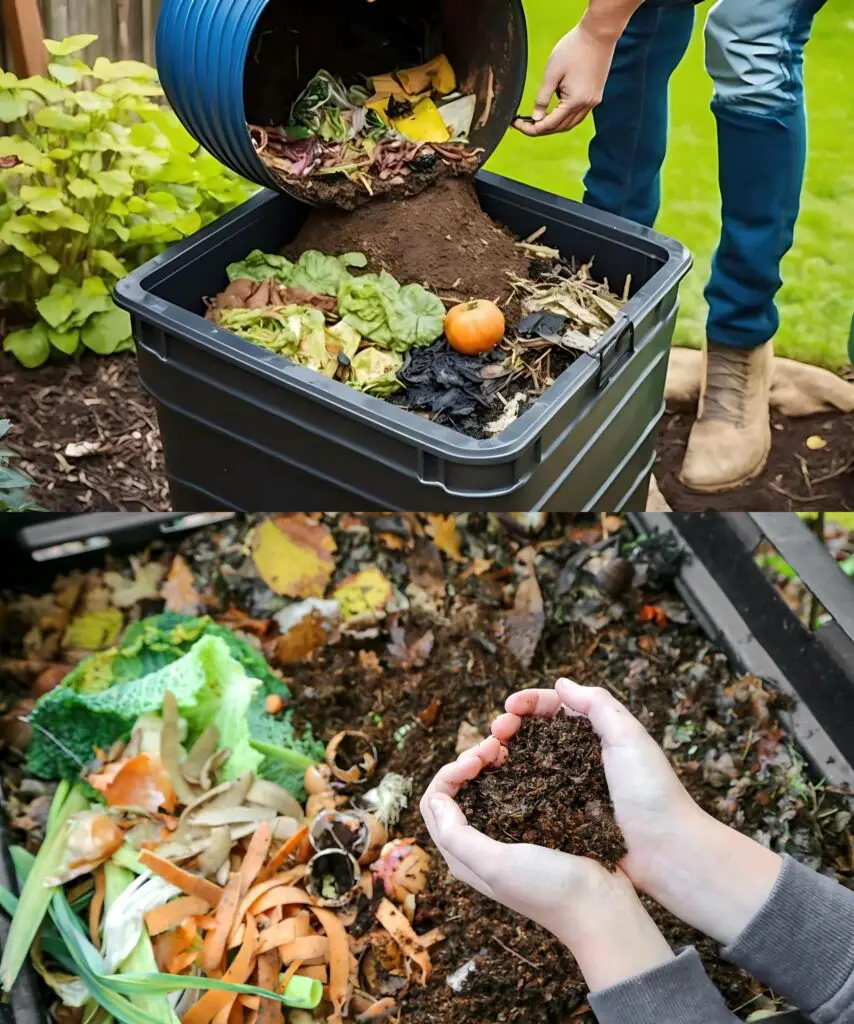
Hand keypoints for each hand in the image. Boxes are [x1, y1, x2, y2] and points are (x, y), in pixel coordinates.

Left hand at [420, 736, 674, 990]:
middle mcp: (478, 844)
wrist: (600, 907)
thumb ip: (458, 836)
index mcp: (462, 855)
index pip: (434, 802)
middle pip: (456, 790)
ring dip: (488, 762)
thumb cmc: (548, 889)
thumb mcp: (497, 865)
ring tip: (507, 746)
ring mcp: (506, 834)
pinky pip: (510, 789)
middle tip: (495, 746)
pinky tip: (524, 758)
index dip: (449, 773)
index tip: (477, 760)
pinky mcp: (532, 826)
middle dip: (468, 761)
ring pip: (482, 786)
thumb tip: (435, 799)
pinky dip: (511, 769)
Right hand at [492, 680, 782, 944]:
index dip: (528, 703)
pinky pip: (530, 797)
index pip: (554, 708)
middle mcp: (579, 759)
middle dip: (510, 726)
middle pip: (534, 733)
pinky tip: (495, 785)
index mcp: (596, 735)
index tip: (509, 708)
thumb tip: (561, 683)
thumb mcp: (629, 737)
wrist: (667, 853)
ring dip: (504, 755)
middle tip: (496, 733)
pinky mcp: (562, 819)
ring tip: (488, 757)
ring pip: (526, 763)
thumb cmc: (652, 792)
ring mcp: (568, 790)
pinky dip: (510, 787)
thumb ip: (598, 704)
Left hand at [513, 23, 615, 136]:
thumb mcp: (551, 73)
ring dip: (553, 125)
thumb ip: (542, 98)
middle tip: (523, 123)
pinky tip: (554, 110)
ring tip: (537, 119)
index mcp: (574, 102)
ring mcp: (592, 102)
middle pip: (559, 128)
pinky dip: (564, 117)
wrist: (598, 34)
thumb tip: (535, 118)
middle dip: (540, 129)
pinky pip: (577, 115)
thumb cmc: (573, 49)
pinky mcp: (595, 97)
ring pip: (569, 124)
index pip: (549, 125)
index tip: (516, 124)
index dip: (531, 128)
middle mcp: (585, 106)